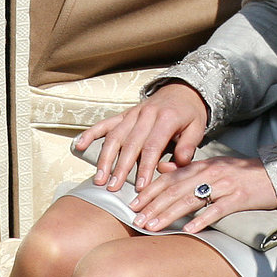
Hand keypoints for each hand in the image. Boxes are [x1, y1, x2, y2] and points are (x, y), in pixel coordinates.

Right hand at [75, 82, 209, 194]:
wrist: (183, 89)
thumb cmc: (190, 114)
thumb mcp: (197, 129)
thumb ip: (187, 148)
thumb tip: (174, 166)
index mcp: (165, 119)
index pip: (152, 146)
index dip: (145, 168)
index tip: (140, 186)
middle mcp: (145, 114)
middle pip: (129, 144)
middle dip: (120, 168)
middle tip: (114, 188)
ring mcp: (132, 114)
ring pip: (114, 137)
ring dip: (105, 158)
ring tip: (99, 178)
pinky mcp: (124, 114)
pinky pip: (105, 124)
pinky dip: (91, 134)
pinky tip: (79, 145)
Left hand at [129, 156, 275, 232]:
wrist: (275, 174)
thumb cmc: (242, 174)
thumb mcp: (214, 166)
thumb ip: (188, 169)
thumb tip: (164, 169)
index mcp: (202, 166)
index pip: (170, 178)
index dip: (150, 191)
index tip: (134, 204)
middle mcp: (209, 173)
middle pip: (175, 190)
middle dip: (153, 205)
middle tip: (137, 220)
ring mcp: (224, 185)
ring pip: (190, 200)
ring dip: (169, 214)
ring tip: (153, 226)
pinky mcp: (238, 198)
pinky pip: (216, 210)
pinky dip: (201, 220)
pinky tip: (188, 230)